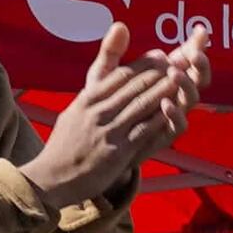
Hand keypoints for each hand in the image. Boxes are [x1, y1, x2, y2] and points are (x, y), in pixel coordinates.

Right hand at [29, 20, 208, 204]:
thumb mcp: (74, 111)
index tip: (160, 55)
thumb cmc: (65, 144)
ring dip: (162, 91)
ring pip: (140, 105)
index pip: (119, 75)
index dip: (143, 64)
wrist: (52, 177)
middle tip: (178, 62)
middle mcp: (97, 112)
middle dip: (157, 73)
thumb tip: (104, 76)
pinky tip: (173, 111)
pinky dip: (159, 119)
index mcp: (87, 99)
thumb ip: (93, 93)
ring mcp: (108, 132)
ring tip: (180, 80)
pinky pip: (143, 131)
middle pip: (133, 86)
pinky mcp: (117, 152)